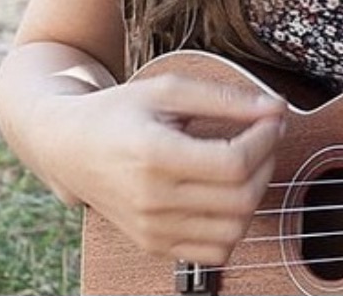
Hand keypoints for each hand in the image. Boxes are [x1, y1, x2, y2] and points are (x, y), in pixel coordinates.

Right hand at [40, 71, 286, 264]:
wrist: (68, 147)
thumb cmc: (120, 112)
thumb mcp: (168, 90)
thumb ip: (224, 98)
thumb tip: (274, 108)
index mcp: (154, 155)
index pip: (233, 162)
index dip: (265, 139)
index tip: (272, 117)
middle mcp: (152, 200)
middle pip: (240, 198)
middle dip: (267, 162)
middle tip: (266, 135)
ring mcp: (152, 229)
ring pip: (233, 230)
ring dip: (255, 194)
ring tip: (248, 161)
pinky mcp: (153, 244)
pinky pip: (214, 251)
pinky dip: (234, 225)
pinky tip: (227, 192)